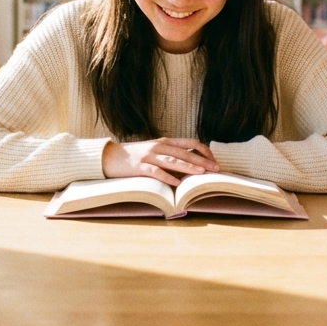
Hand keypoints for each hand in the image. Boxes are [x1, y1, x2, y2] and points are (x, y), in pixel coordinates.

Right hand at [102, 138, 219, 185]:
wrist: (110, 156)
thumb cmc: (134, 156)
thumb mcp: (154, 150)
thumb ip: (170, 154)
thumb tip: (190, 163)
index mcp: (164, 142)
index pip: (190, 142)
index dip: (204, 150)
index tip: (214, 159)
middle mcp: (158, 146)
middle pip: (185, 153)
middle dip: (202, 160)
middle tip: (216, 168)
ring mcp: (149, 157)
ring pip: (172, 161)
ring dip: (188, 167)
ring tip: (202, 172)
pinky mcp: (139, 167)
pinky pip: (156, 172)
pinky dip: (167, 177)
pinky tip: (176, 183)